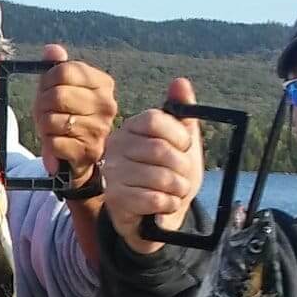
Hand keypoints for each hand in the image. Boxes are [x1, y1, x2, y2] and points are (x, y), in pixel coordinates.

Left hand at [31, 45, 116, 199]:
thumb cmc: (69, 115)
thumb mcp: (63, 88)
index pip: (64, 70)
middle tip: (44, 111)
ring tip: (51, 128)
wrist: (80, 154)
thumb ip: (58, 67)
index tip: (46, 89)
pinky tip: (56, 143)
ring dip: (43, 126)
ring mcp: (100, 129)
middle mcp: (107, 105)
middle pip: (57, 95)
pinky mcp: (89, 151)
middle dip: (42, 104)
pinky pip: (53, 142)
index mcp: (103, 84)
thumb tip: (51, 50)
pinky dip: (47, 144)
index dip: (46, 80)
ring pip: (52, 120)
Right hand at [101, 77, 205, 254]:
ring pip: (158, 177)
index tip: (184, 148)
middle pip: (159, 150)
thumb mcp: (182, 142)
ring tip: (175, 192)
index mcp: (131, 127)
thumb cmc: (169, 174)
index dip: (179, 136)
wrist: (157, 215)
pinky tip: (165, 204)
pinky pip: (152, 199)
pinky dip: (168, 204)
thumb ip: (182, 112)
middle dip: (182, 168)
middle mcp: (116, 145)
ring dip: (177, 189)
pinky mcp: (114, 198)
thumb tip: (180, 82)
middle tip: (183, 176)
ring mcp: (112, 172)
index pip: (156, 120)